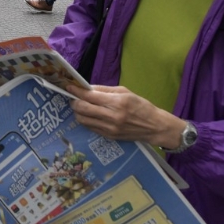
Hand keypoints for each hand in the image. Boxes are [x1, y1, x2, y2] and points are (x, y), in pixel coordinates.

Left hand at [65, 84, 184, 147]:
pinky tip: (88, 115)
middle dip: (74, 102)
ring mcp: (109, 128)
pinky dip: (86, 120)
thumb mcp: (125, 92)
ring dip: (78, 112)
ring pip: (83, 120)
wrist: (154, 127)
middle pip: (83, 109)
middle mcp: (112, 116)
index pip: (89, 96)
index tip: (68, 87)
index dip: (76, 91)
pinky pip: (90, 127)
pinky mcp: (109, 136)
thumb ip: (104, 90)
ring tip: (79, 106)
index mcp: (117, 102)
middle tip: (73, 97)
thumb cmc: (141, 106)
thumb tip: (87, 87)